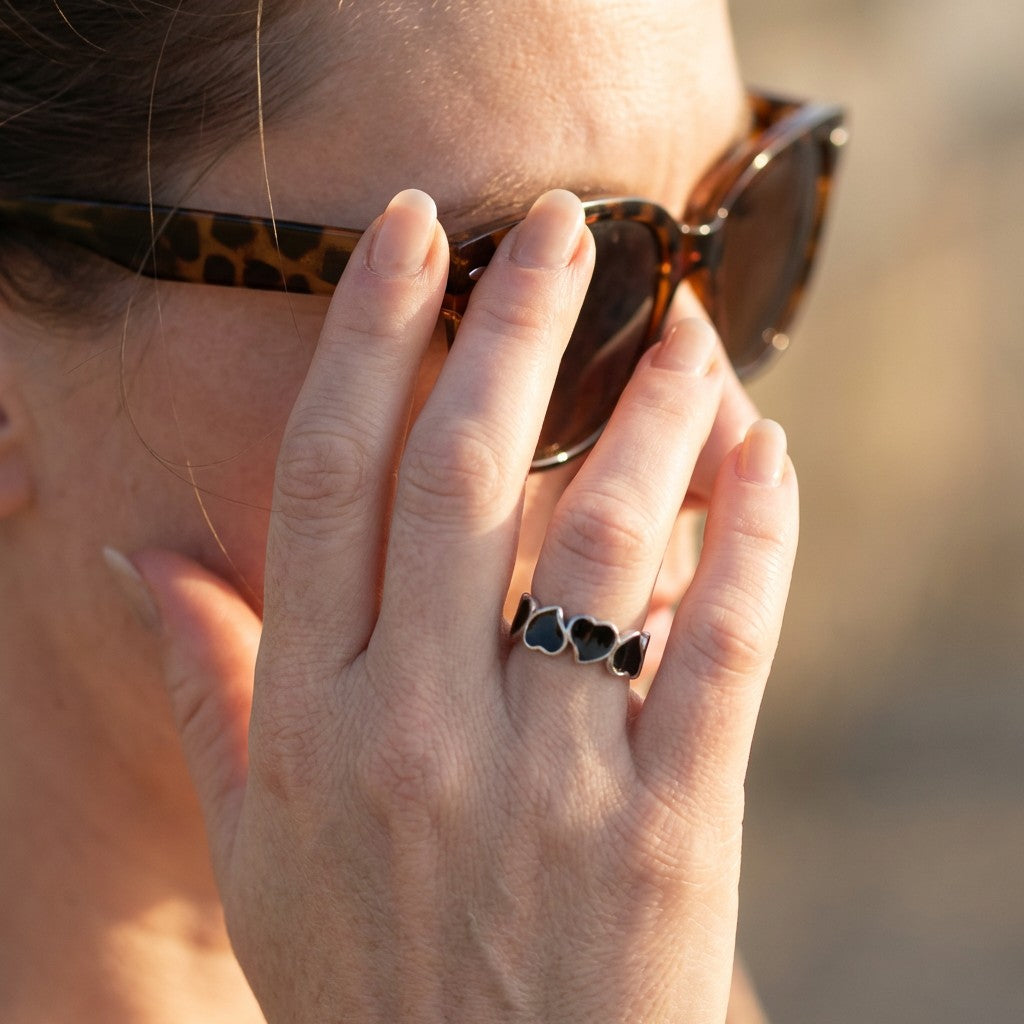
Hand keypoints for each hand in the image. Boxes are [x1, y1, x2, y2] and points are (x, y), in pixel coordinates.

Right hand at [133, 189, 796, 1022]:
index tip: (409, 238)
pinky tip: (766, 455)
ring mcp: (550, 778)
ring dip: (656, 414)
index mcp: (315, 721)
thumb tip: (133, 561)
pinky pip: (721, 646)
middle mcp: (422, 729)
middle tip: (563, 228)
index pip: (331, 480)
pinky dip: (755, 535)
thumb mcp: (252, 848)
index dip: (367, 339)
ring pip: (605, 542)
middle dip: (514, 327)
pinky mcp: (668, 827)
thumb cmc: (365, 979)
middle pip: (466, 475)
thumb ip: (204, 689)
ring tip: (689, 329)